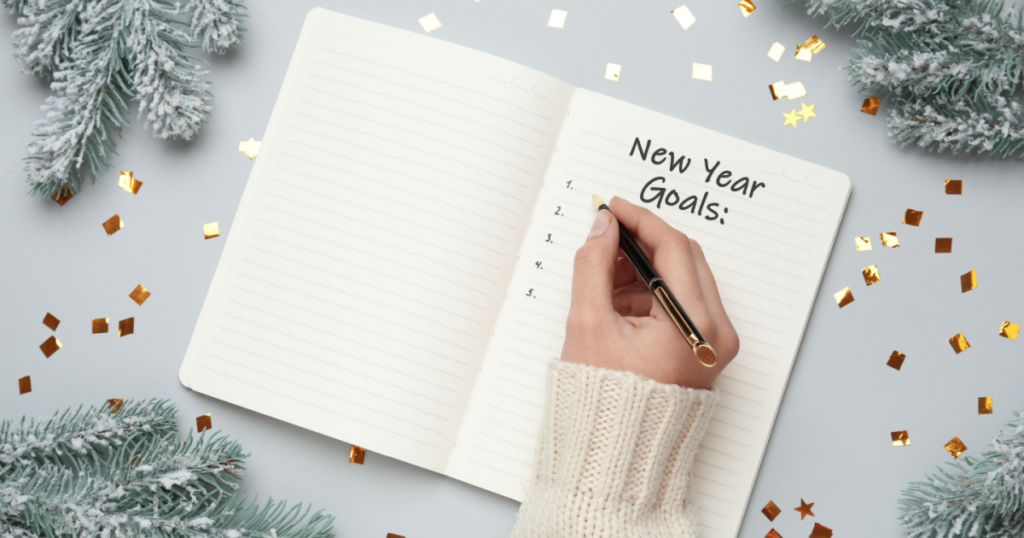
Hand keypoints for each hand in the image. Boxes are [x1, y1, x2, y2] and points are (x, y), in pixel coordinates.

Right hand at [561, 197, 738, 388]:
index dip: (639, 221)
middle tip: (606, 236)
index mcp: (695, 325)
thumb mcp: (589, 324)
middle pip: (684, 258)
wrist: (618, 452)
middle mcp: (716, 332)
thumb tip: (602, 228)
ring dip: (645, 267)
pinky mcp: (704, 348)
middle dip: (643, 242)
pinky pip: (682, 302)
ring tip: (604, 276)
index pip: (673, 248)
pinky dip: (651, 291)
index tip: (613, 208)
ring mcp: (714, 342)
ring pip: (683, 277)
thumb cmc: (605, 401)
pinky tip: (618, 298)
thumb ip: (593, 266)